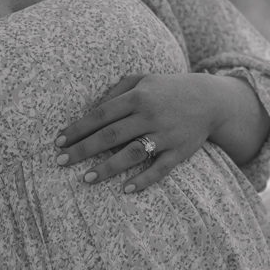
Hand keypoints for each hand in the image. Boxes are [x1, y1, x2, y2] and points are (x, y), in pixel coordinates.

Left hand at [55, 73, 236, 193]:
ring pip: (133, 153)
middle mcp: (150, 115)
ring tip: (86, 179)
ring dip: (108, 167)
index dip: (78, 129)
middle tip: (61, 162)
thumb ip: (116, 92)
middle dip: (83, 149)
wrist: (211, 99)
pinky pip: (160, 168)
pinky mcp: (180, 151)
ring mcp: (166, 134)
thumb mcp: (143, 80)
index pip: (100, 115)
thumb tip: (90, 111)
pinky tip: (126, 189)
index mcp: (138, 96)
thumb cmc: (168, 89)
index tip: (58, 142)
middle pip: (111, 135)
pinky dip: (144, 179)